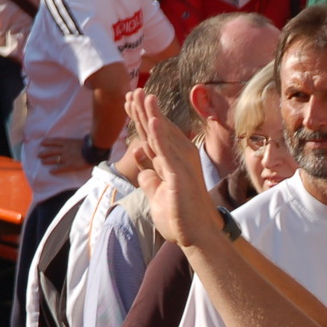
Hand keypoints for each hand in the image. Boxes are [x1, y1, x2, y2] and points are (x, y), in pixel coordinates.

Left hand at [37, 135, 92, 173]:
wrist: (93, 151)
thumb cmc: (89, 145)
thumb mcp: (80, 140)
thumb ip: (75, 142)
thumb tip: (74, 142)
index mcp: (67, 142)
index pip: (55, 141)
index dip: (47, 142)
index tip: (42, 143)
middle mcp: (65, 149)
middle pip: (52, 150)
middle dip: (45, 152)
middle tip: (39, 155)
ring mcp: (67, 157)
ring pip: (54, 159)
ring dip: (47, 160)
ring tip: (42, 162)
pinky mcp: (70, 165)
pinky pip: (61, 168)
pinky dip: (55, 170)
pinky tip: (51, 171)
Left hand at [126, 89, 218, 247]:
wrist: (197, 236)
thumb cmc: (181, 219)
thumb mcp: (158, 196)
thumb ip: (149, 179)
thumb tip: (141, 166)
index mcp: (170, 164)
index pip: (153, 137)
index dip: (141, 119)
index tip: (129, 102)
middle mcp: (178, 160)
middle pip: (157, 131)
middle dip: (144, 110)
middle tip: (132, 90)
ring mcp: (180, 166)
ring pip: (162, 136)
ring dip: (151, 115)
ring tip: (141, 95)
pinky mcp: (180, 175)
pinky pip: (167, 151)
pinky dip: (160, 135)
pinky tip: (152, 119)